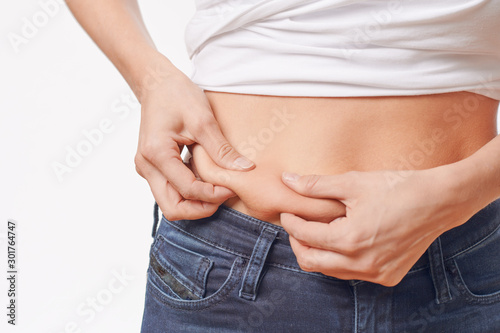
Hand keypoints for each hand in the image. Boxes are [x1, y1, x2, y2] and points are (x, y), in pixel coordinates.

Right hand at [134, 64, 254, 220]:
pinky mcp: (152, 168)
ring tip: (217, 189)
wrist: (156, 83)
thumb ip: (222, 149)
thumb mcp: (203, 120)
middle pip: (172, 208)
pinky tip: (206, 180)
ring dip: (195, 203)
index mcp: (156, 153)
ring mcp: (146, 168)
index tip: (233, 188)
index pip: (187, 189)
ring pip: (170, 203)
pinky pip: (170, 191)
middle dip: (200, 208)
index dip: (213, 194)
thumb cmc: (177, 95)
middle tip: (224, 196)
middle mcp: (146, 166)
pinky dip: (189, 192)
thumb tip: (245, 169)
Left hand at [279, 168, 474, 285]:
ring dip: (318, 253)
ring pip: (331, 271)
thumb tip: (287, 180)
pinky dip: (340, 260)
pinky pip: (352, 273)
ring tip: (315, 232)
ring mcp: (376, 273)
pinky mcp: (388, 276)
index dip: (291, 223)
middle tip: (295, 225)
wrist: (439, 201)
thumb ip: (316, 185)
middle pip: (312, 262)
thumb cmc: (396, 187)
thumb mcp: (353, 183)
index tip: (286, 212)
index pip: (305, 236)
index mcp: (349, 240)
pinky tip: (342, 242)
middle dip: (298, 243)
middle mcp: (361, 263)